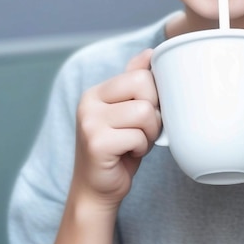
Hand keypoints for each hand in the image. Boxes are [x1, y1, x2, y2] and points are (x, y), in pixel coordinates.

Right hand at [72, 49, 160, 209]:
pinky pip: (138, 136)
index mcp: (97, 91)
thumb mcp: (129, 112)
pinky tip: (128, 154)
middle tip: (142, 131)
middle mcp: (89, 101)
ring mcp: (90, 121)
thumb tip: (151, 52)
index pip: (141, 74)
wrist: (97, 191)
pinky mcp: (96, 143)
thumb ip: (135, 82)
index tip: (145, 116)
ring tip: (136, 143)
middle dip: (154, 112)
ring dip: (150, 132)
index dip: (154, 97)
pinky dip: (141, 148)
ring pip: (145, 112)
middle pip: (144, 86)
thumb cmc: (119, 151)